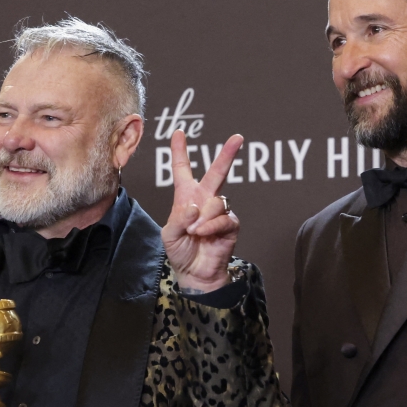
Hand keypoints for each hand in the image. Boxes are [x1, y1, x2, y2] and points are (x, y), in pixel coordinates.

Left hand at [162, 129, 242, 292]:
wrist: (195, 273)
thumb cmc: (180, 250)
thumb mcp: (169, 233)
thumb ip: (178, 218)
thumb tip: (195, 207)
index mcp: (186, 197)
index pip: (183, 170)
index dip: (180, 151)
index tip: (179, 133)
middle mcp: (205, 200)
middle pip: (217, 172)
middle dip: (227, 154)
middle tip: (238, 138)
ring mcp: (219, 211)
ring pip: (217, 201)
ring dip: (203, 216)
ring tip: (194, 231)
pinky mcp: (230, 225)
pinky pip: (224, 217)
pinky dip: (211, 225)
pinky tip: (204, 234)